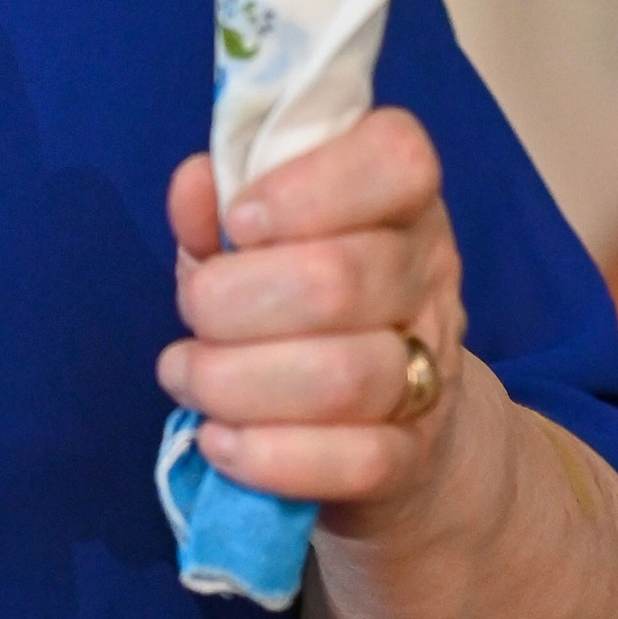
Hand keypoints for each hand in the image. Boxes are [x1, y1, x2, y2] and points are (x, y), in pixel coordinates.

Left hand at [159, 107, 466, 532]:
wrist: (395, 425)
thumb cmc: (303, 304)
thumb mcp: (259, 241)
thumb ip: (221, 204)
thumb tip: (195, 184)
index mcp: (399, 200)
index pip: (396, 157)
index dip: (309, 185)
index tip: (241, 219)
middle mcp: (428, 276)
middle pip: (340, 279)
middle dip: (231, 300)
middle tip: (191, 314)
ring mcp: (431, 371)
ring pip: (344, 376)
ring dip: (236, 381)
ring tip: (186, 375)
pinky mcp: (414, 457)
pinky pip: (357, 461)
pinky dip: (270, 455)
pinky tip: (219, 440)